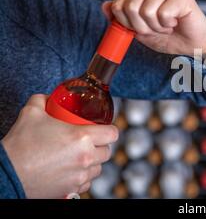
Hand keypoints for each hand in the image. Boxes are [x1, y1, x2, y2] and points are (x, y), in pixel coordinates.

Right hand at [1, 94, 118, 197]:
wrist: (7, 173)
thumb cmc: (20, 145)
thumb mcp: (31, 113)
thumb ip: (42, 101)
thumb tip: (47, 98)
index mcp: (82, 137)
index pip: (112, 133)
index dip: (109, 130)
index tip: (103, 129)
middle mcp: (86, 158)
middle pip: (107, 152)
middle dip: (100, 146)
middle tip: (88, 142)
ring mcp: (80, 175)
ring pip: (98, 168)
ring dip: (93, 162)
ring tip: (80, 156)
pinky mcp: (72, 189)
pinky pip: (87, 183)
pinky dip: (82, 176)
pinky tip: (72, 170)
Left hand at [102, 0, 205, 57]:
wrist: (189, 45)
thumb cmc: (165, 35)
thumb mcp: (137, 30)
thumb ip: (120, 18)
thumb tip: (105, 6)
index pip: (118, 6)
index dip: (129, 24)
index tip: (143, 27)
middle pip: (131, 7)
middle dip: (142, 26)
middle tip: (156, 27)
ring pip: (147, 11)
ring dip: (156, 26)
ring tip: (167, 25)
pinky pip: (163, 14)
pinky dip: (168, 25)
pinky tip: (176, 22)